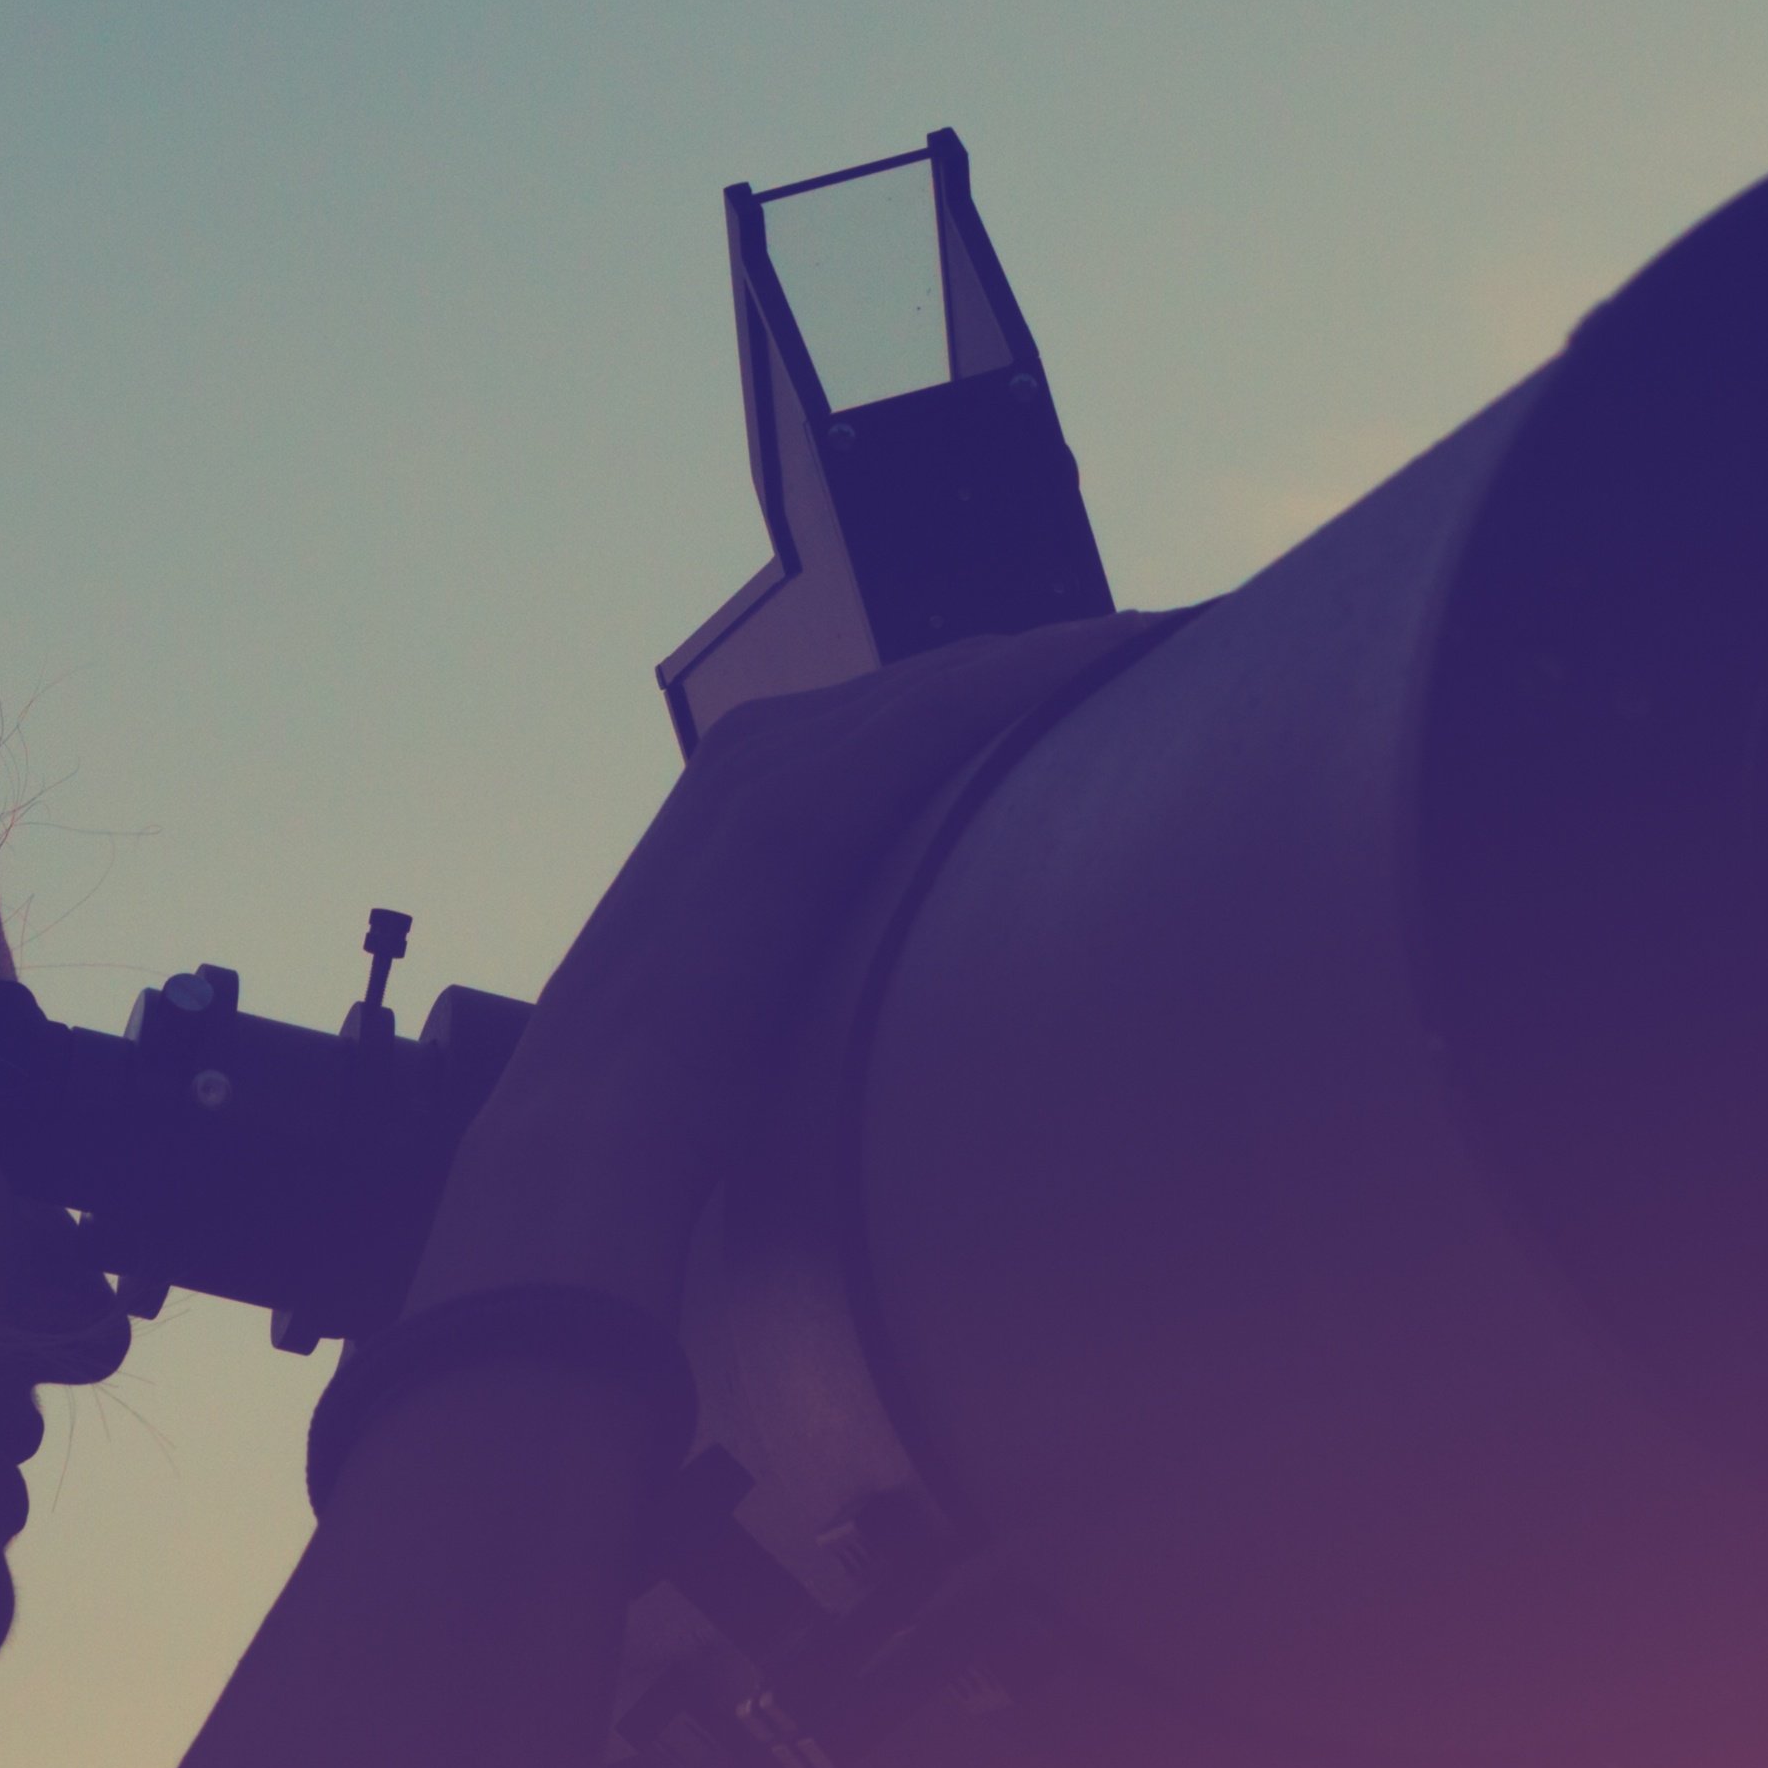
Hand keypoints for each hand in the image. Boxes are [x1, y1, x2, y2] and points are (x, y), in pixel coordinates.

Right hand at [407, 617, 1163, 1315]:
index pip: (909, 718)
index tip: (1118, 698)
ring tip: (1169, 639)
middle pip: (943, 681)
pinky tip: (1119, 656)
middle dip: (1054, 665)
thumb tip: (923, 1013)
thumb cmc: (689, 1103)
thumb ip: (844, 961)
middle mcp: (759, 751)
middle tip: (1171, 647)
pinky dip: (1034, 676)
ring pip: (953, 681)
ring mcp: (770, 763)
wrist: (596, 1128)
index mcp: (755, 791)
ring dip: (1065, 656)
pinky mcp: (792, 799)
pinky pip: (940, 711)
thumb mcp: (781, 996)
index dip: (1012, 700)